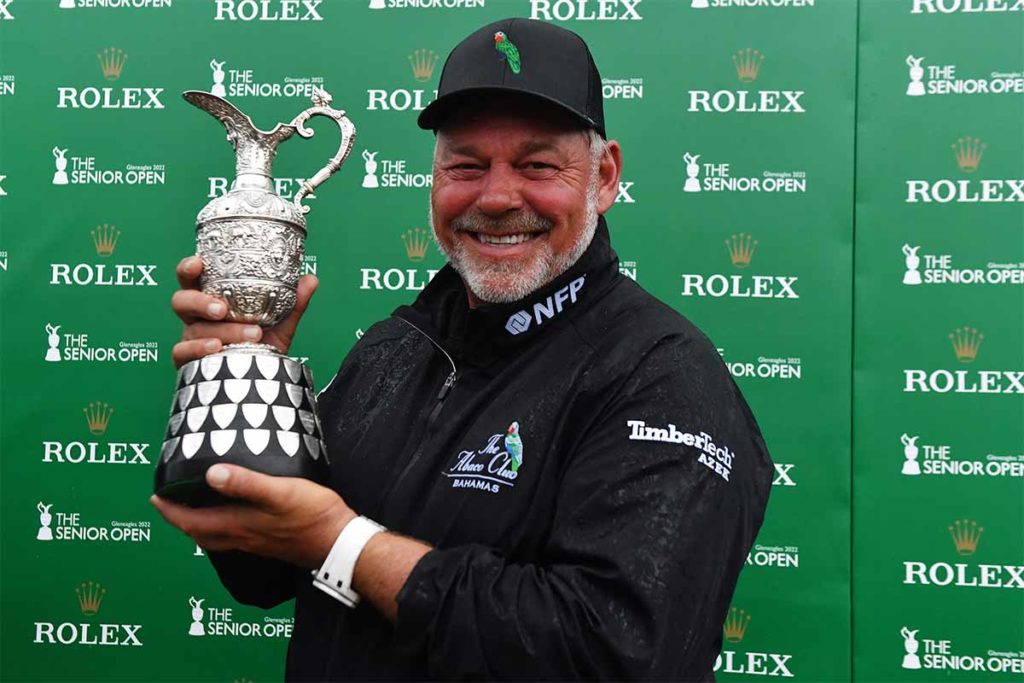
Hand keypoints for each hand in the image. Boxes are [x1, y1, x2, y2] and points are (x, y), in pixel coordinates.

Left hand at [150, 464, 354, 568]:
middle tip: (170, 502)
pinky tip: (232, 516)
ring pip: (216, 538)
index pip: (192, 522)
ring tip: (195, 506)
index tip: (155, 497)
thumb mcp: (280, 492)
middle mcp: (243, 537)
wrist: (341, 542)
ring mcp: (256, 543)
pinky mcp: (269, 543)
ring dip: (199, 525)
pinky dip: (221, 527)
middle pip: (200, 533)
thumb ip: (247, 483)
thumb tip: (211, 473)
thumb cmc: (314, 516)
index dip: (170, 511)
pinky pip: (234, 537)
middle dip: (180, 519)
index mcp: (239, 525)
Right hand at [170, 255, 318, 367]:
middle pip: (181, 301)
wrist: (263, 377)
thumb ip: (293, 301)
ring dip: (222, 330)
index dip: (188, 268)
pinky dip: (200, 349)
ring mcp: (191, 338)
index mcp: (212, 298)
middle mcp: (197, 317)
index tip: (198, 263)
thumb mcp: (280, 322)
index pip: (191, 278)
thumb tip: (311, 280)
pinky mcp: (189, 361)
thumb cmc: (263, 344)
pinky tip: (218, 348)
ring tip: (250, 333)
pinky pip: (184, 353)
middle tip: (222, 308)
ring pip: (193, 329)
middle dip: (199, 302)